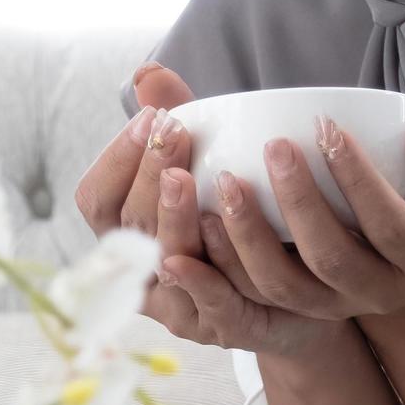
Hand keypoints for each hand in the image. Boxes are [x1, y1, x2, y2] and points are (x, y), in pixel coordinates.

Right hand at [69, 62, 359, 358]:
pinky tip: (213, 230)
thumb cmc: (246, 218)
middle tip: (173, 132)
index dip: (117, 160)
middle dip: (147, 176)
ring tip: (185, 176)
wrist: (306, 288)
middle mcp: (145, 275)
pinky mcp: (226, 330)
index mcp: (130, 236)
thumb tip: (148, 73)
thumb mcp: (211, 167)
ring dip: (172, 218)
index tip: (149, 118)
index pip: (98, 200)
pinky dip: (207, 272)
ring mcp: (181, 309)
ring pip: (164, 265)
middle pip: (130, 228)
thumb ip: (180, 121)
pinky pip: (212, 305)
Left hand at [186, 111, 404, 329]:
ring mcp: (333, 307)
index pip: (390, 224)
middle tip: (274, 145)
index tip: (327, 126)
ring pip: (283, 285)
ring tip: (224, 182)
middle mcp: (379, 292)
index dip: (359, 179)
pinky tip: (192, 228)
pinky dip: (217, 268)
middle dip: (299, 201)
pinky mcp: (295, 310)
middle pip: (332, 258)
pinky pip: (249, 297)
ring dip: (248, 237)